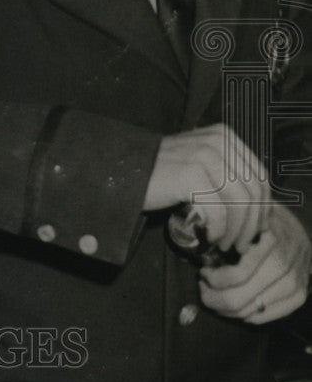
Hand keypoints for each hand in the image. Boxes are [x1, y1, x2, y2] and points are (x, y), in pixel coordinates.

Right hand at [144, 124, 268, 252]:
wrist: (120, 171)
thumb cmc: (159, 173)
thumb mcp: (197, 162)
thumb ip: (225, 173)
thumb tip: (255, 208)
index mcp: (223, 136)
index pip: (259, 175)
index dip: (262, 207)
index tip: (254, 229)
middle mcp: (217, 141)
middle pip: (252, 190)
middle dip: (251, 223)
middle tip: (241, 244)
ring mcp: (203, 156)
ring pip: (239, 202)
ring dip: (236, 231)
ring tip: (226, 245)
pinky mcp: (190, 174)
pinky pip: (218, 210)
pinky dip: (218, 229)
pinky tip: (209, 238)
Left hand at [199, 203, 310, 323]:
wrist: (298, 231)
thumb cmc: (263, 223)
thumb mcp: (244, 219)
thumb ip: (226, 231)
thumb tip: (203, 247)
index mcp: (269, 243)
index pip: (236, 275)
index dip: (212, 278)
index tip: (203, 271)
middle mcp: (284, 267)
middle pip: (238, 299)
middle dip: (212, 297)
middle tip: (203, 287)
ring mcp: (294, 284)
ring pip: (248, 312)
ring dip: (224, 307)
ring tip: (213, 295)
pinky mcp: (299, 296)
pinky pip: (263, 317)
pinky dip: (242, 315)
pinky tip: (232, 304)